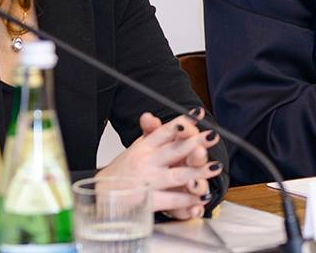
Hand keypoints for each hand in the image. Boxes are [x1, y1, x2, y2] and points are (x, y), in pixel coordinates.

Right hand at [100, 110, 221, 218]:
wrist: (100, 196)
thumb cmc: (123, 171)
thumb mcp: (134, 149)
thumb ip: (149, 133)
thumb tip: (150, 115)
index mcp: (144, 148)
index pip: (164, 132)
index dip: (181, 122)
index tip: (198, 114)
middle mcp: (145, 162)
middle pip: (173, 151)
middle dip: (195, 143)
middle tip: (212, 136)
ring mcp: (146, 182)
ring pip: (176, 176)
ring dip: (197, 172)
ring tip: (215, 167)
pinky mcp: (146, 202)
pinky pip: (170, 200)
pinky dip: (186, 200)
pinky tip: (201, 197)